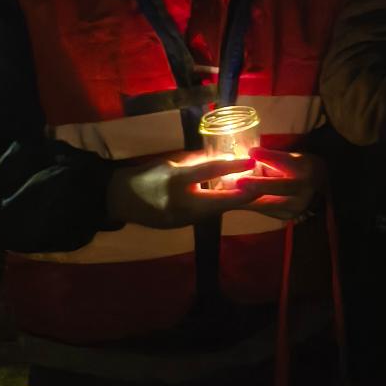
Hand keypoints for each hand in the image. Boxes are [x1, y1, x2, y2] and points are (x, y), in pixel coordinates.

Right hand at [105, 149, 319, 229]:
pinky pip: (207, 215)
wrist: (121, 200)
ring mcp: (182, 219)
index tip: (252, 161)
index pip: (210, 172)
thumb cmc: (146, 176)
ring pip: (217, 210)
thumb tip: (224, 159)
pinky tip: (233, 201)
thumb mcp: (170, 163)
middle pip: (221, 200)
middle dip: (245, 194)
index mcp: (176, 181)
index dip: (233, 166)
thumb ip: (197, 163)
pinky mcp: (183, 226)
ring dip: (235, 201)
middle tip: (264, 186)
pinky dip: (220, 206)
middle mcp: (181, 203)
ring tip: (255, 192)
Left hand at [238, 150, 323, 223]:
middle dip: (259, 185)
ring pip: (269, 203)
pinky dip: (249, 204)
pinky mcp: (286, 216)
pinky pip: (265, 210)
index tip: (251, 152)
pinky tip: (234, 200)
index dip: (269, 157)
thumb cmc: (300, 169)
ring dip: (247, 198)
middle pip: (280, 186)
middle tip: (239, 182)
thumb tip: (250, 153)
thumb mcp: (290, 158)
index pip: (286, 162)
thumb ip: (271, 157)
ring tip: (228, 193)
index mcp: (305, 169)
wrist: (318, 189)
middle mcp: (303, 189)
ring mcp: (296, 206)